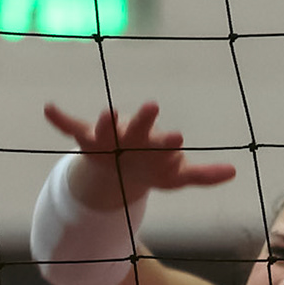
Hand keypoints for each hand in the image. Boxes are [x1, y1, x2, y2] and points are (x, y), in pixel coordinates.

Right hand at [43, 101, 235, 211]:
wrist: (117, 169)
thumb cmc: (149, 167)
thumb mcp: (175, 178)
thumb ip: (202, 176)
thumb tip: (235, 172)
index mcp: (153, 144)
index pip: (162, 142)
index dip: (168, 141)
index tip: (179, 138)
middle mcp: (131, 136)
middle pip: (139, 129)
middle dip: (145, 120)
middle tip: (154, 105)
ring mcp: (107, 136)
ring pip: (105, 127)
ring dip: (104, 120)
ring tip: (105, 111)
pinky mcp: (86, 139)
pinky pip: (69, 127)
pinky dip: (58, 118)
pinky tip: (48, 108)